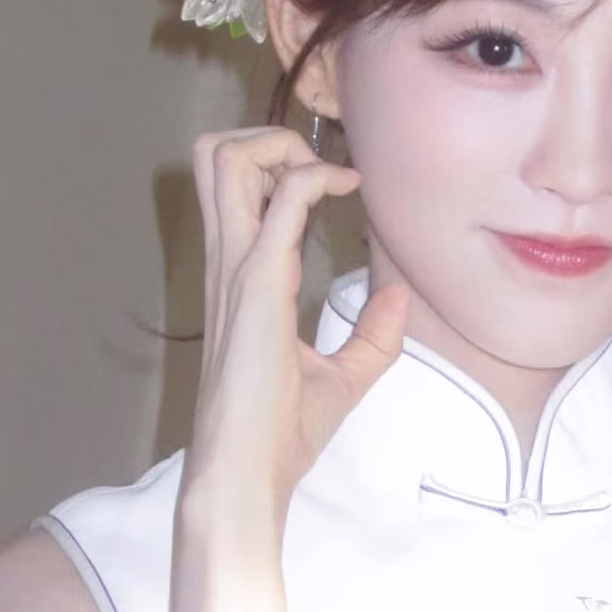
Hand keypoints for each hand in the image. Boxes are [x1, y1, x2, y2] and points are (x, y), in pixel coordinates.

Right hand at [185, 128, 407, 528]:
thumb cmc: (279, 435)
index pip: (233, 188)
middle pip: (214, 155)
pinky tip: (345, 189)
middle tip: (319, 167)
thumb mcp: (342, 378)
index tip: (336, 182)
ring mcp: (236, 270)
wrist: (247, 474)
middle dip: (267, 137)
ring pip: (227, 161)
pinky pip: (281, 202)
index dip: (277, 164)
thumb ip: (372, 338)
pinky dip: (314, 178)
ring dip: (280, 146)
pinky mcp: (257, 285)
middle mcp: (227, 264)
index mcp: (237, 279)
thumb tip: (397, 297)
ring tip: (325, 175)